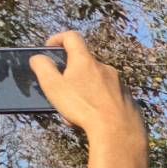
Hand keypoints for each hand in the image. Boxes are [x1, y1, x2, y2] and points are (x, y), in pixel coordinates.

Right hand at [30, 31, 144, 141]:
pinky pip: (108, 96)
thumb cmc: (83, 106)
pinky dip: (97, 102)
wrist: (118, 130)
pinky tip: (92, 118)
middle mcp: (105, 68)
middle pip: (84, 64)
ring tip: (74, 113)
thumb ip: (42, 67)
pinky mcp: (128, 98)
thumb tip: (39, 58)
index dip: (58, 38)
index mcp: (85, 61)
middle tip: (61, 93)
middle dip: (70, 76)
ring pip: (95, 82)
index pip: (71, 37)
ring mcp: (119, 83)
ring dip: (82, 93)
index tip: (50, 48)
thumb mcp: (53, 86)